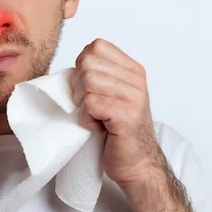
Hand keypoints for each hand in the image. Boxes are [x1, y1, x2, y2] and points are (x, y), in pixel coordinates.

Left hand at [69, 38, 160, 186]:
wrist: (138, 164)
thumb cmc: (119, 131)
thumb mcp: (114, 95)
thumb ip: (100, 76)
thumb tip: (73, 67)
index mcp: (133, 70)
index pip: (96, 46)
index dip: (82, 66)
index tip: (88, 88)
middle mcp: (136, 80)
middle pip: (88, 63)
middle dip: (78, 86)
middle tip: (88, 106)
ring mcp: (133, 97)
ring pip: (88, 81)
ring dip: (82, 104)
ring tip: (95, 117)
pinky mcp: (125, 115)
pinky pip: (90, 103)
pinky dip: (86, 118)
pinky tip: (98, 127)